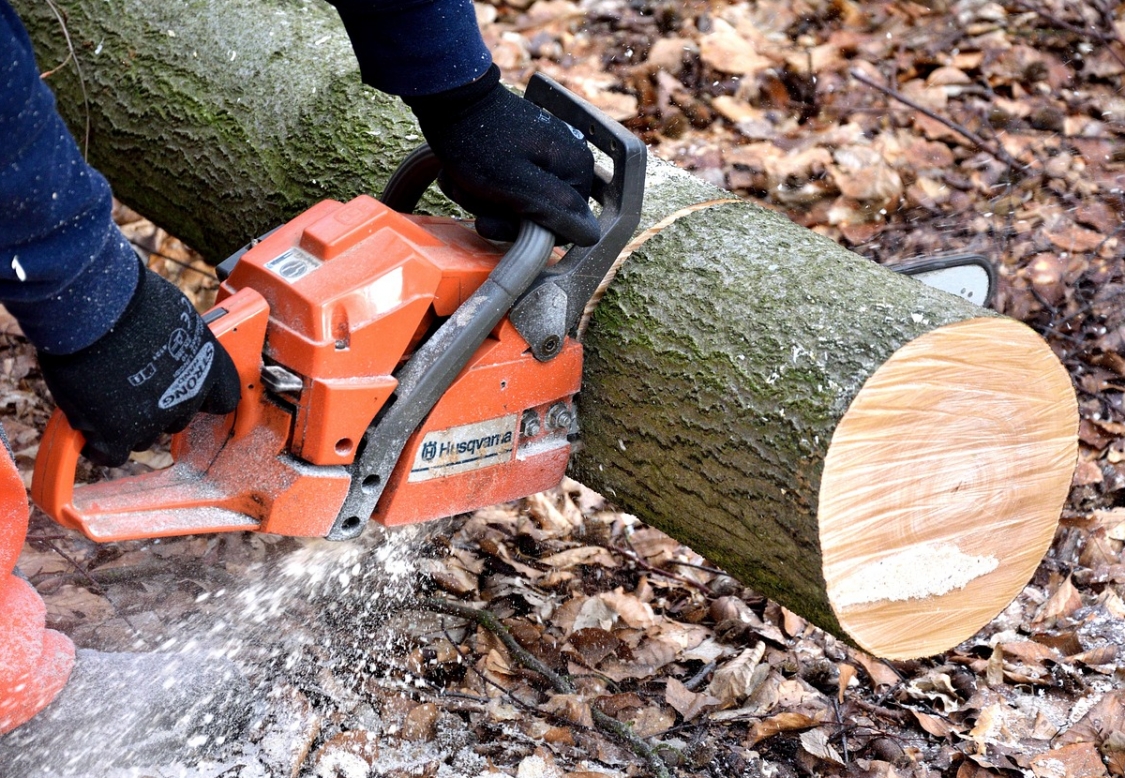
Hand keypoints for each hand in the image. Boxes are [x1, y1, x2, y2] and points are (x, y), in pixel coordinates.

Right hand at [38, 263, 240, 466]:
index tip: (188, 392)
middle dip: (157, 407)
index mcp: (210, 365)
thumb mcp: (174, 315)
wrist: (93, 310)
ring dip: (127, 423)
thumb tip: (166, 345)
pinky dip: (100, 444)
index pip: (223, 398)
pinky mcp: (119, 432)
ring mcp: (156, 417)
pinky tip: (90, 429)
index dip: (202, 397)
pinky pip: (112, 453)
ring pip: (144, 436)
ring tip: (103, 396)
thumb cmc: (129, 299)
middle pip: (178, 418)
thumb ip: (177, 342)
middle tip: (131, 386)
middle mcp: (190, 395)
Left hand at [405, 65, 599, 246]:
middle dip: (498, 212)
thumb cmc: (479, 144)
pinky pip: (504, 186)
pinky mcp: (521, 152)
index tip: (492, 220)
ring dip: (482, 200)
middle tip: (472, 196)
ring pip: (515, 203)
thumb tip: (592, 236)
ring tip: (462, 180)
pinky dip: (479, 186)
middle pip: (537, 215)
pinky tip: (461, 174)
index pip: (562, 225)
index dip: (526, 231)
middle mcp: (567, 160)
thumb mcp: (517, 185)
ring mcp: (544, 155)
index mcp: (576, 167)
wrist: (447, 99)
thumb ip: (556, 210)